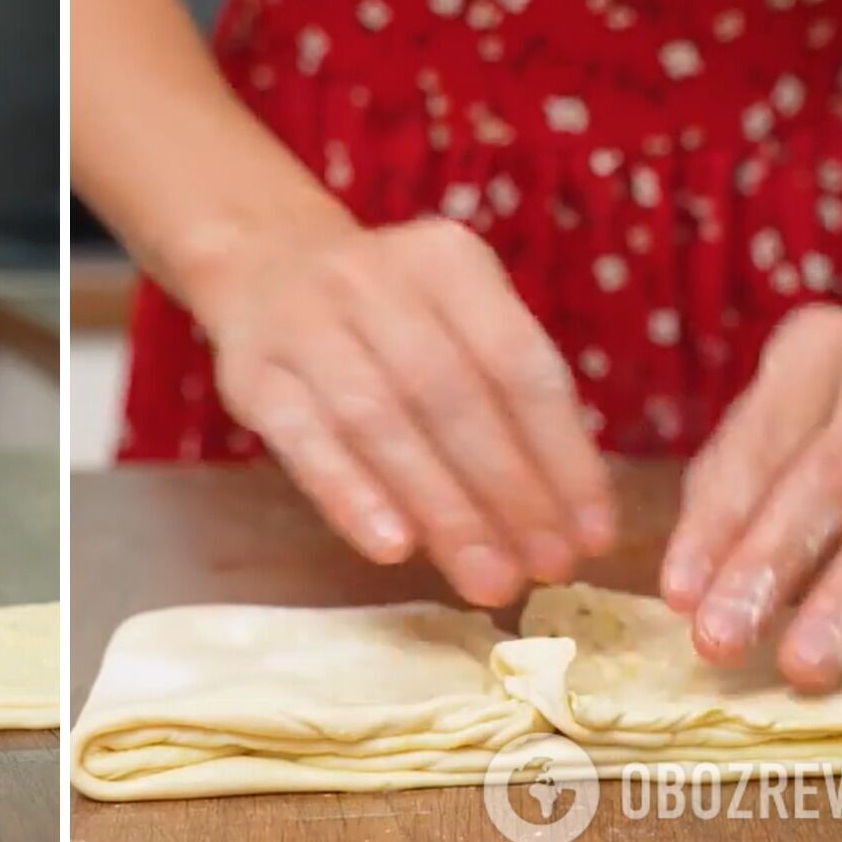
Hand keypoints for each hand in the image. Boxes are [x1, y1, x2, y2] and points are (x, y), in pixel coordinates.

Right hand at [186, 218, 616, 606]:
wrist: (264, 265)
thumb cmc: (386, 318)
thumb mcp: (453, 320)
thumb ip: (504, 401)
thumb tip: (566, 520)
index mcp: (448, 263)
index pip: (519, 364)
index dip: (562, 454)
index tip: (590, 536)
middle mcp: (375, 280)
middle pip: (452, 396)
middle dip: (507, 492)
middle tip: (543, 570)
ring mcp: (306, 323)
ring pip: (381, 422)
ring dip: (441, 507)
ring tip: (485, 578)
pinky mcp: (251, 374)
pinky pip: (304, 440)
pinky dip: (351, 495)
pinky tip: (393, 548)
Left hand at [661, 304, 841, 689]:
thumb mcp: (787, 403)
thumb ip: (732, 480)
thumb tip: (694, 582)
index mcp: (816, 351)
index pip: (758, 445)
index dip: (715, 524)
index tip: (679, 596)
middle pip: (826, 482)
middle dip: (769, 566)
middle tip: (722, 640)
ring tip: (804, 665)